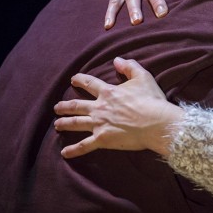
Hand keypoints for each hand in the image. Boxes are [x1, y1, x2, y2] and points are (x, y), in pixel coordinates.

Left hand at [54, 56, 183, 157]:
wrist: (156, 122)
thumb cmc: (151, 100)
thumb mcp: (143, 77)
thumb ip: (130, 66)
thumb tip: (117, 60)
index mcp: (108, 92)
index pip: (90, 84)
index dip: (80, 80)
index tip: (73, 79)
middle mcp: (99, 107)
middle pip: (77, 105)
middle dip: (65, 105)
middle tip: (57, 107)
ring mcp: (99, 124)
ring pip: (76, 123)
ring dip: (64, 123)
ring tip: (57, 124)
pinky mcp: (102, 139)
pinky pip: (84, 145)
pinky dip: (74, 150)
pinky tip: (64, 153)